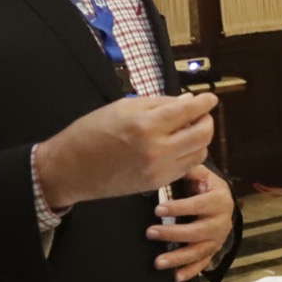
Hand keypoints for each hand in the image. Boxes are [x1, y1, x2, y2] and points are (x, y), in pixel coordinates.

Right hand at [35, 93, 216, 210]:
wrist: (71, 168)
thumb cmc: (91, 132)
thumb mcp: (123, 106)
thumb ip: (158, 104)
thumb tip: (186, 101)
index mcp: (146, 124)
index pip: (190, 110)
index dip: (205, 102)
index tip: (210, 98)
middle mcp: (157, 149)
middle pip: (203, 133)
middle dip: (206, 120)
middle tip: (200, 113)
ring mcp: (159, 170)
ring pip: (199, 153)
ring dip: (200, 138)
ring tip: (188, 129)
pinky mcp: (157, 184)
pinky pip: (186, 167)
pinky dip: (189, 154)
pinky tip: (179, 145)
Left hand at [148, 167, 234, 281]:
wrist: (221, 201)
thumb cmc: (206, 187)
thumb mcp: (202, 175)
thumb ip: (190, 170)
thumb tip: (174, 162)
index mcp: (220, 200)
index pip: (200, 205)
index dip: (180, 208)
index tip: (158, 209)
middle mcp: (222, 222)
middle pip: (199, 231)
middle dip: (174, 234)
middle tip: (151, 233)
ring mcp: (218, 239)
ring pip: (199, 251)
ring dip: (178, 258)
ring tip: (159, 262)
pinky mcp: (212, 251)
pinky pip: (202, 264)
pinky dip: (189, 272)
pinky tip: (175, 277)